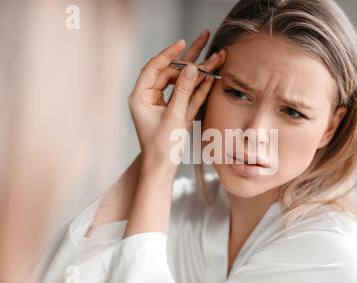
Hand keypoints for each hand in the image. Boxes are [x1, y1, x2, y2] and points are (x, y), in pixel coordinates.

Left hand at [128, 30, 225, 169]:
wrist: (163, 169)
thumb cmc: (162, 147)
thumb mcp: (174, 116)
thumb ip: (183, 91)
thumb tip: (191, 68)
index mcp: (141, 97)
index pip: (154, 68)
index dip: (169, 54)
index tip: (182, 43)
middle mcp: (150, 98)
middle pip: (170, 72)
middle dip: (189, 58)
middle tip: (203, 39)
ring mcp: (164, 104)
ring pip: (182, 82)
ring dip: (198, 72)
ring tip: (215, 57)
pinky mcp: (175, 111)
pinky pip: (187, 95)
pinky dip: (198, 87)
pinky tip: (210, 75)